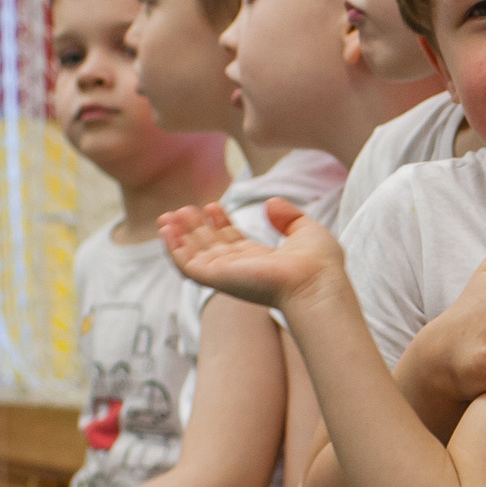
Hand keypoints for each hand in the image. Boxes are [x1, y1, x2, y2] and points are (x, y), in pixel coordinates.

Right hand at [160, 199, 344, 310]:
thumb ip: (288, 217)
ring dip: (179, 236)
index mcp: (260, 260)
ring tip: (168, 216)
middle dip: (193, 229)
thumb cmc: (319, 264)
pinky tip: (166, 231)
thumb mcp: (306, 231)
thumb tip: (271, 203)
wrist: (316, 283)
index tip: (211, 205)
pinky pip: (187, 265)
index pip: (231, 241)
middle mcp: (241, 269)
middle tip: (181, 209)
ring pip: (194, 256)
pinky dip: (173, 249)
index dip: (219, 223)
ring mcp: (227, 275)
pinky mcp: (217, 279)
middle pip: (209, 248)